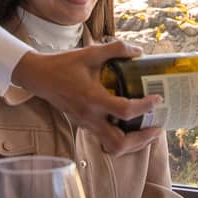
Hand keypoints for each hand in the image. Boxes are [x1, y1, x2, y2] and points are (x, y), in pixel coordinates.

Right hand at [12, 40, 161, 154]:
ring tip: (148, 132)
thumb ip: (116, 50)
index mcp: (93, 99)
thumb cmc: (64, 65)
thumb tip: (139, 51)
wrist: (40, 77)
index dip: (145, 107)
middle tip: (157, 128)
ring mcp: (86, 124)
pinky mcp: (84, 125)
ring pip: (112, 147)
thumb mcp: (91, 53)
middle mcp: (90, 117)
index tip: (158, 99)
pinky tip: (131, 127)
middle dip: (141, 140)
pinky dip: (122, 139)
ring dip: (133, 144)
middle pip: (118, 143)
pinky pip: (105, 140)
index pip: (124, 111)